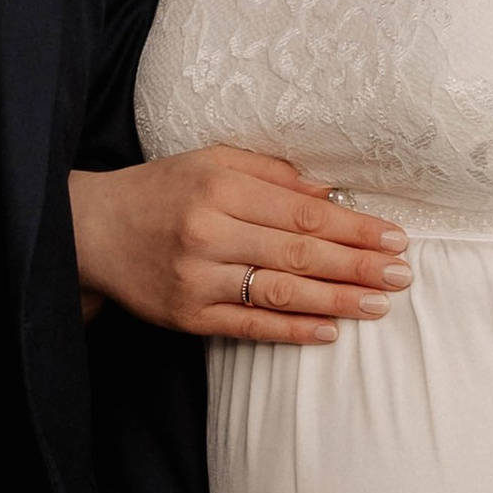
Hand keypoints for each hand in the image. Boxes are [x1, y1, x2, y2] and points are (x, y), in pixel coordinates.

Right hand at [69, 147, 409, 343]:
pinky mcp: (187, 316)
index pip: (301, 213)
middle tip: (401, 275)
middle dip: (357, 266)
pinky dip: (294, 330)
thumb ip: (272, 174)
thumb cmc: (162, 190)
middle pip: (298, 254)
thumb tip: (332, 192)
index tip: (393, 238)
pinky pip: (250, 326)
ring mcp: (197, 278)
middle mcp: (208, 232)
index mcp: (219, 187)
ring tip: (379, 305)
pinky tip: (330, 330)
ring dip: (337, 301)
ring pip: (280, 293)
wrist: (91, 231)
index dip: (353, 228)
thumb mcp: (212, 162)